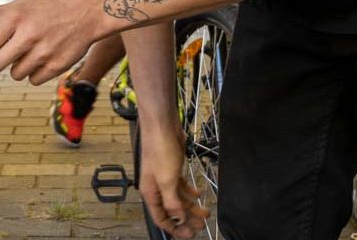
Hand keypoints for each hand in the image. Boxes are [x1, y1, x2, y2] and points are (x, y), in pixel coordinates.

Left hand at [0, 0, 98, 83]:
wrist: (88, 12)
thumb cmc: (52, 6)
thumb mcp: (22, 3)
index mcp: (15, 18)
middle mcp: (28, 36)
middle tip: (1, 57)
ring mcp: (43, 53)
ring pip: (14, 75)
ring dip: (17, 67)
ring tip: (28, 52)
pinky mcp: (56, 66)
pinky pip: (33, 80)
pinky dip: (34, 73)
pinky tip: (41, 58)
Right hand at [138, 122, 207, 238]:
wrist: (162, 126)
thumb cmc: (160, 151)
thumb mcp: (167, 181)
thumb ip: (173, 202)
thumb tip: (179, 218)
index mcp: (151, 193)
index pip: (161, 218)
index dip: (174, 228)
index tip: (188, 235)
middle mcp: (156, 188)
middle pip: (172, 210)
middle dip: (186, 219)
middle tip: (201, 226)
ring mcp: (164, 178)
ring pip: (179, 198)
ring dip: (192, 207)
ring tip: (205, 213)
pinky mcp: (172, 168)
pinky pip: (181, 186)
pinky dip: (190, 192)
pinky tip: (199, 194)